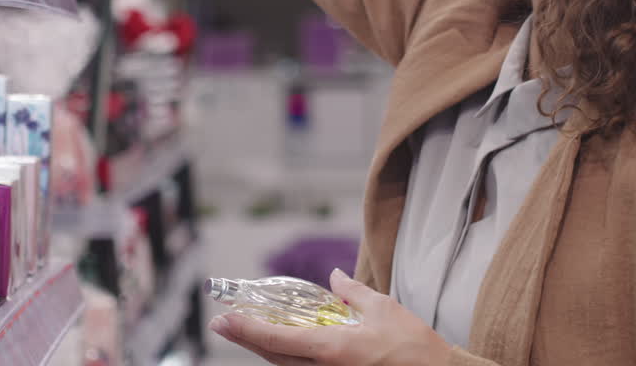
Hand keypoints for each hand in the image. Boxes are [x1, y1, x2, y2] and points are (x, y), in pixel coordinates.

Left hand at [208, 268, 451, 365]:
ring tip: (248, 331)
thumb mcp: (382, 309)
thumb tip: (334, 278)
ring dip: (267, 349)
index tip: (224, 319)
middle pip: (274, 357)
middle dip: (246, 339)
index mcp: (332, 349)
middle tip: (223, 323)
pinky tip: (284, 346)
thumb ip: (351, 293)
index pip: (277, 339)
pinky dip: (290, 357)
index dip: (247, 330)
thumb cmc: (412, 346)